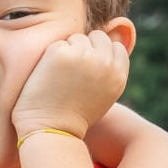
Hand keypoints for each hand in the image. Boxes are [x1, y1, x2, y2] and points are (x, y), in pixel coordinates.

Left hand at [11, 30, 128, 139]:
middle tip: (71, 71)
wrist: (51, 130)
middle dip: (85, 47)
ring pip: (77, 38)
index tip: (87, 67)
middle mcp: (105, 63)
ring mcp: (84, 56)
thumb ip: (108, 72)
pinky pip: (58, 44)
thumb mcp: (103, 95)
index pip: (115, 47)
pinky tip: (49, 78)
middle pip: (98, 37)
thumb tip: (106, 47)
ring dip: (67, 51)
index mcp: (118, 75)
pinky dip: (51, 57)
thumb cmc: (74, 116)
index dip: (100, 53)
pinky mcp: (61, 53)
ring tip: (60, 77)